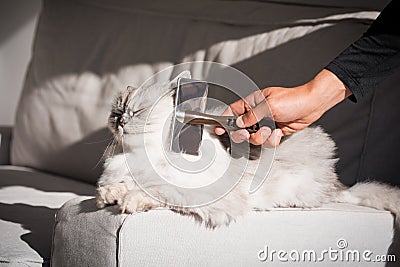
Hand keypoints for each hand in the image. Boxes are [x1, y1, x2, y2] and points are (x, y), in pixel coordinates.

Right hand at [215, 69, 351, 145]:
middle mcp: (257, 114)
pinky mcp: (273, 132)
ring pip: (254, 138)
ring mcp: (265, 123)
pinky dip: (272, 140)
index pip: (232, 111)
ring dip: (261, 137)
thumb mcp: (269, 106)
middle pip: (241, 129)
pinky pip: (266, 141)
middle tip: (248, 134)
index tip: (219, 129)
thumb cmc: (293, 99)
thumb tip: (239, 123)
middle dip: (244, 134)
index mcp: (252, 102)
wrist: (311, 106)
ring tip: (271, 130)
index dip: (224, 120)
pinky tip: (279, 132)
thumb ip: (252, 116)